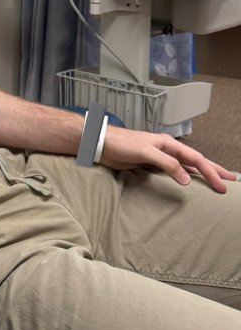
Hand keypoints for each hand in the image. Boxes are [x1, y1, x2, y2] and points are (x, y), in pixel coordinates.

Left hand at [100, 126, 236, 193]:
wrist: (102, 144)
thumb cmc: (121, 143)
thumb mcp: (146, 152)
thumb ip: (167, 164)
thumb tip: (187, 179)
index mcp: (169, 144)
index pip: (196, 159)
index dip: (211, 172)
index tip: (222, 186)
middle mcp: (167, 150)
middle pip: (195, 162)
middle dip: (213, 171)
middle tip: (230, 181)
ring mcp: (160, 158)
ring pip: (186, 168)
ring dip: (201, 175)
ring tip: (215, 181)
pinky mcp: (150, 166)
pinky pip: (173, 173)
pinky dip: (184, 178)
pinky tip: (188, 184)